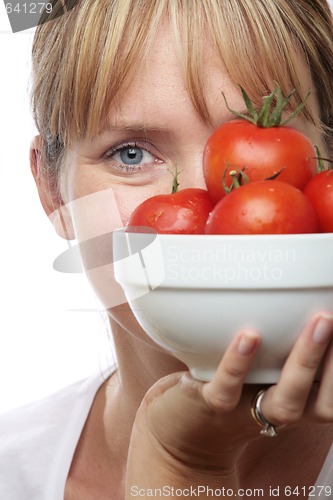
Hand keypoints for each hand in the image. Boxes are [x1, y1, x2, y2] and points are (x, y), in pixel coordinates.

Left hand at [125, 312, 332, 497]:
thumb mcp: (257, 370)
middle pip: (323, 402)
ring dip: (306, 360)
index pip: (331, 396)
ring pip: (287, 399)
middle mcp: (279, 411)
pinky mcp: (211, 405)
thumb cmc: (226, 389)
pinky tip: (249, 337)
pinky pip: (228, 388)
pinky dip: (239, 363)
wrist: (180, 432)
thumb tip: (299, 300)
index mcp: (295, 402)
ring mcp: (247, 410)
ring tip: (317, 322)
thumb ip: (277, 347)